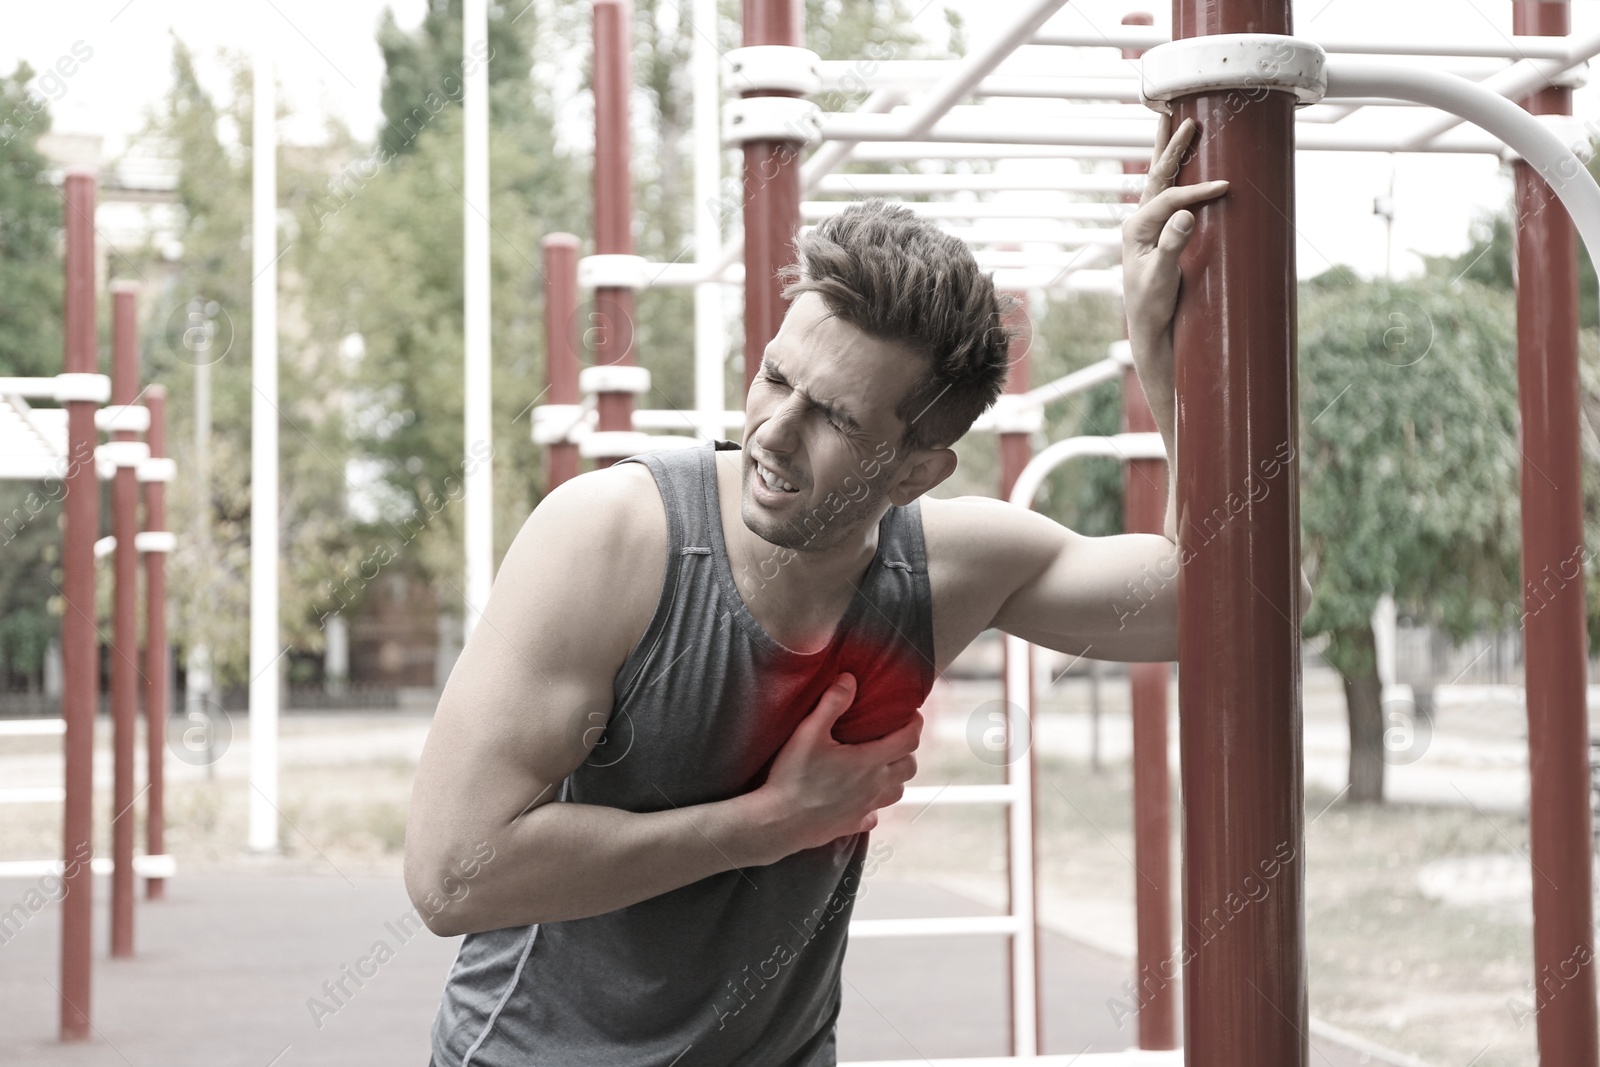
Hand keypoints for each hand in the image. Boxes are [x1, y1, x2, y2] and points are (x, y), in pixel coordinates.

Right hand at [757, 674, 921, 856]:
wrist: (779, 822)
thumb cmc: (794, 776)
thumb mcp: (809, 732)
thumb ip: (832, 704)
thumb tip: (850, 680)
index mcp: (869, 761)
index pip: (908, 740)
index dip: (914, 724)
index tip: (912, 714)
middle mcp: (875, 786)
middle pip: (909, 767)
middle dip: (907, 750)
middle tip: (893, 738)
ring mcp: (865, 808)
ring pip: (897, 792)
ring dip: (895, 777)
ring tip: (880, 766)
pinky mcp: (852, 825)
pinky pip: (874, 815)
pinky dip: (873, 805)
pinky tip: (860, 798)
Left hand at [1122, 115, 1229, 354]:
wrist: (1149, 324)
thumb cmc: (1153, 303)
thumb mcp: (1163, 277)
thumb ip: (1172, 245)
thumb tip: (1187, 214)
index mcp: (1136, 229)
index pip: (1169, 199)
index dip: (1196, 191)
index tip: (1224, 187)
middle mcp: (1139, 221)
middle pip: (1157, 176)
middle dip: (1172, 148)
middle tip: (1184, 120)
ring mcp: (1148, 225)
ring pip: (1159, 180)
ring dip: (1169, 153)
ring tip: (1174, 125)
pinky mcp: (1159, 232)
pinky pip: (1167, 195)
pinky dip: (1175, 175)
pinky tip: (1181, 162)